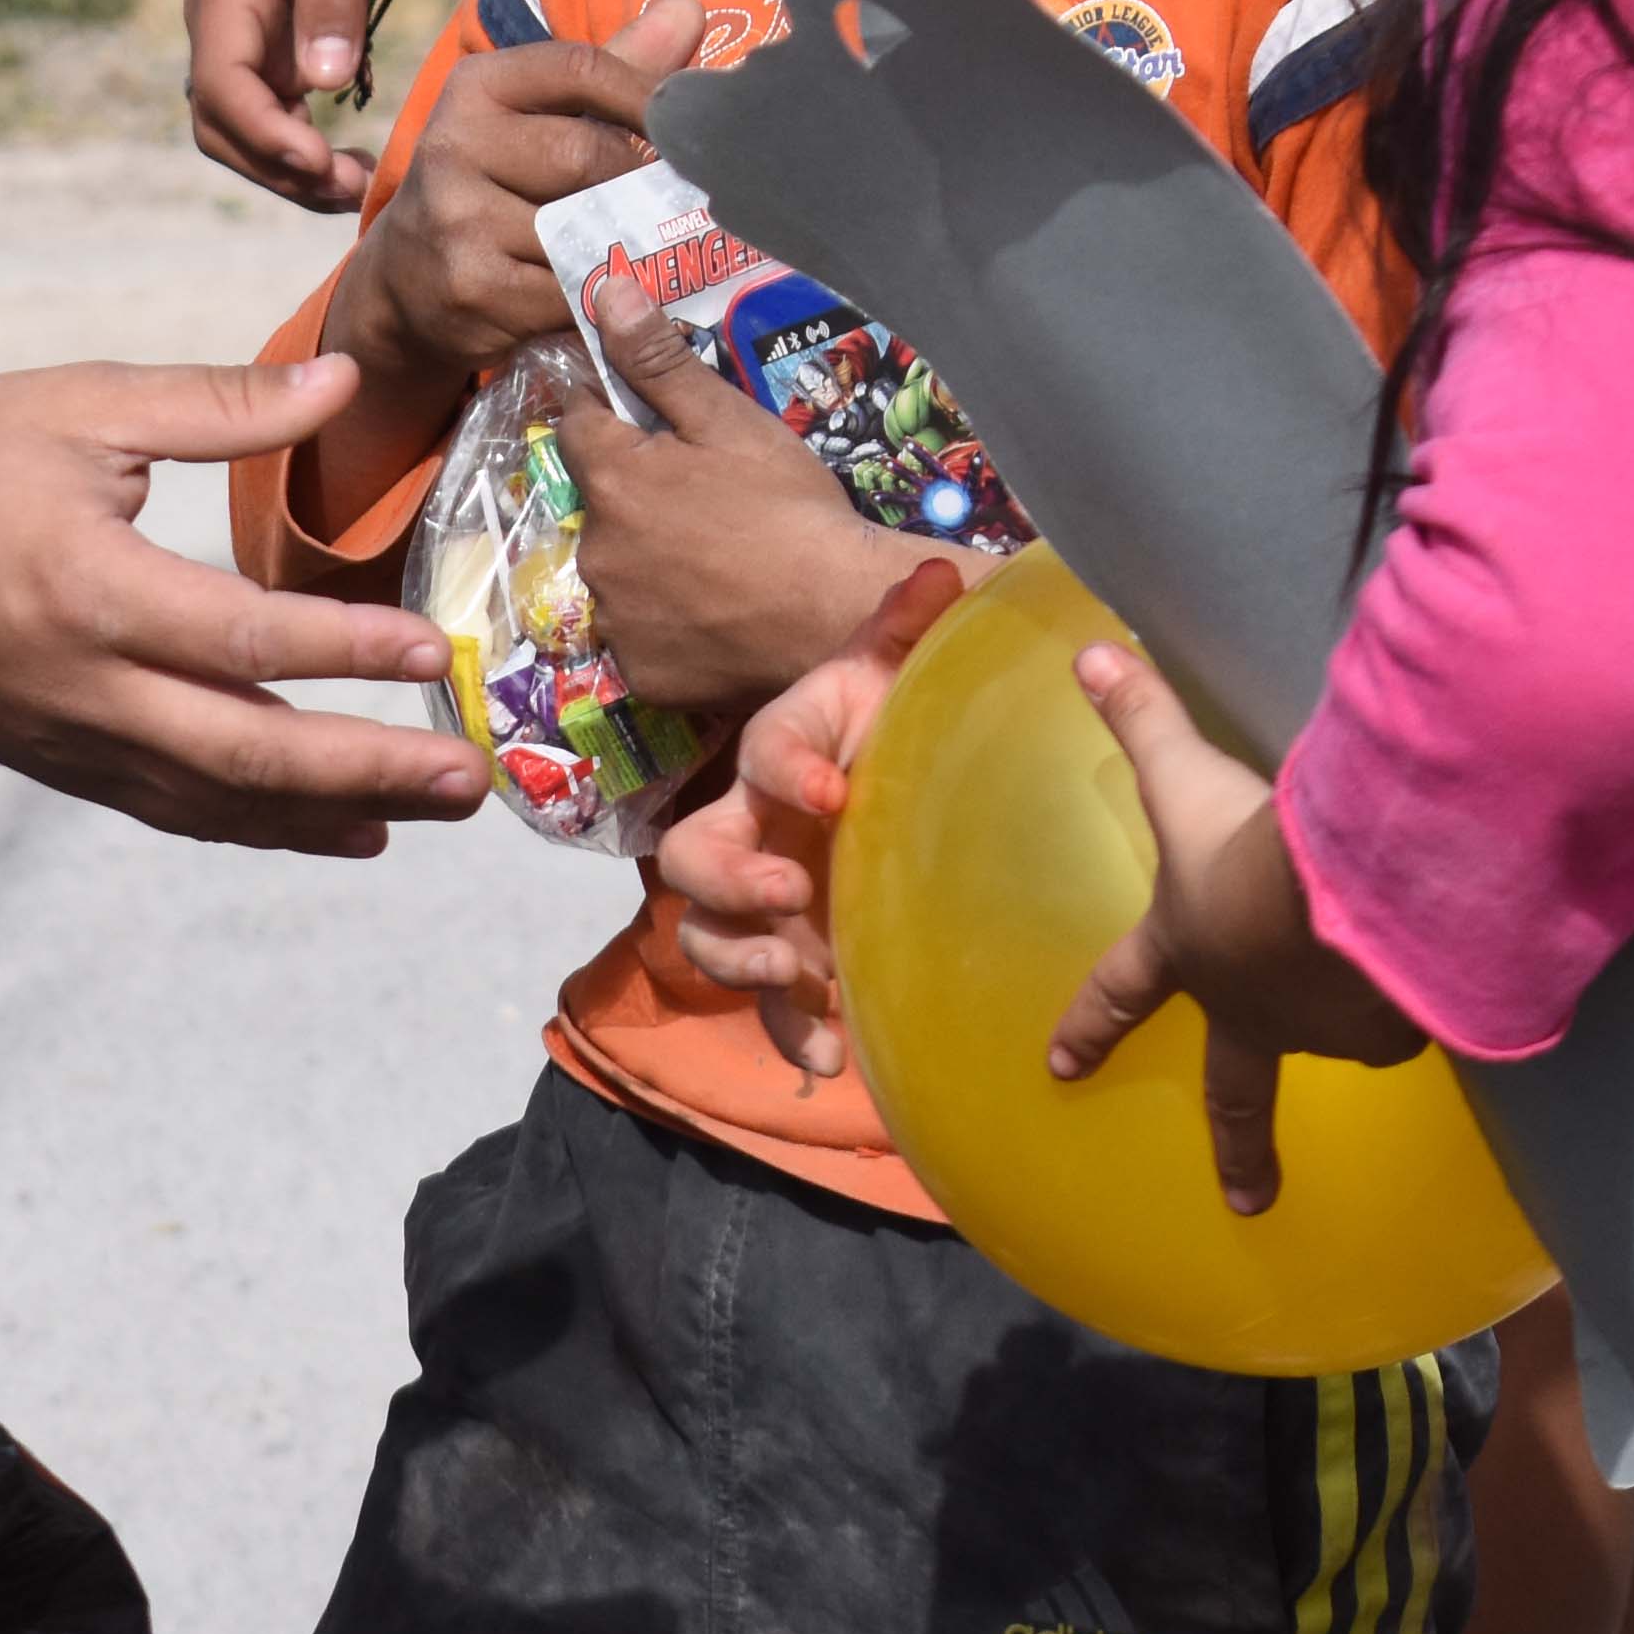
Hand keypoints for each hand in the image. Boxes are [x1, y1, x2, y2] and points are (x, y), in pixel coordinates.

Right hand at [0, 357, 486, 850]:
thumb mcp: (83, 403)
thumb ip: (218, 402)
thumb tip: (345, 382)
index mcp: (90, 589)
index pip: (243, 638)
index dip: (346, 651)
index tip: (436, 649)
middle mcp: (83, 687)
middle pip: (245, 755)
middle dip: (367, 772)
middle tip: (470, 774)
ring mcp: (70, 741)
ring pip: (220, 802)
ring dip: (334, 814)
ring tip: (434, 808)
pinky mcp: (63, 764)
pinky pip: (179, 810)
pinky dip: (267, 826)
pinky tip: (345, 830)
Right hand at [186, 0, 447, 209]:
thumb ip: (334, 0)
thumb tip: (322, 84)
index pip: (220, 83)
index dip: (265, 133)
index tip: (320, 162)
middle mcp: (217, 20)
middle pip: (219, 122)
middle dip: (276, 166)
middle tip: (349, 190)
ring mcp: (238, 39)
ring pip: (238, 128)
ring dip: (287, 169)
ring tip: (354, 186)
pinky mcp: (265, 51)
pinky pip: (266, 115)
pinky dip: (299, 150)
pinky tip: (346, 162)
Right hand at [330, 0, 703, 402]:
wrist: (406, 281)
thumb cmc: (495, 184)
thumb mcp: (536, 117)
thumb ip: (612, 71)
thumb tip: (690, 7)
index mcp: (476, 87)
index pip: (581, 68)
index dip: (648, 96)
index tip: (687, 130)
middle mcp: (454, 144)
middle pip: (587, 155)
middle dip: (637, 186)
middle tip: (665, 208)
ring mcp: (457, 219)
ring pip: (583, 228)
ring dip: (623, 247)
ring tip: (641, 251)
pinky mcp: (471, 287)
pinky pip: (571, 290)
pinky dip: (602, 296)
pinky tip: (606, 294)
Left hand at [558, 275, 907, 714]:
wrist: (840, 613)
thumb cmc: (789, 507)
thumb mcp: (728, 420)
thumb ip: (657, 360)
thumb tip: (604, 291)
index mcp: (611, 478)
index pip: (577, 422)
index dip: (608, 410)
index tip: (648, 417)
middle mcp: (594, 549)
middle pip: (600, 502)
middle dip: (636, 492)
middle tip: (705, 498)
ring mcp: (616, 619)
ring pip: (618, 570)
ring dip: (648, 559)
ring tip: (717, 559)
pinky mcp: (643, 674)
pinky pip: (641, 635)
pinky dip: (667, 622)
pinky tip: (715, 611)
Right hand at [657, 556, 976, 1072]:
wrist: (898, 789)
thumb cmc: (892, 726)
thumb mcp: (901, 678)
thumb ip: (910, 628)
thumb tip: (940, 575)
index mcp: (786, 753)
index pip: (766, 752)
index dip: (788, 768)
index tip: (836, 792)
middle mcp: (756, 827)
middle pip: (694, 853)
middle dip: (728, 880)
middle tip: (786, 892)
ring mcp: (764, 902)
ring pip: (708, 934)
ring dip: (742, 960)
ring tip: (800, 978)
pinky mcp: (788, 956)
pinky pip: (767, 1004)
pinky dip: (792, 1032)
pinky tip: (834, 1058)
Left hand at [1043, 643, 1419, 1215]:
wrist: (1340, 902)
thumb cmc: (1244, 845)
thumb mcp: (1183, 774)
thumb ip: (1140, 712)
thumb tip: (1088, 650)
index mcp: (1189, 955)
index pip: (1121, 992)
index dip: (1089, 1024)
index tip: (1057, 1068)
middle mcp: (1253, 1009)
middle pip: (1240, 1093)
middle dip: (1241, 1151)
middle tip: (1245, 1203)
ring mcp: (1325, 1030)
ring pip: (1339, 1035)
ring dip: (1350, 1024)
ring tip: (1381, 998)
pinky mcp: (1398, 1029)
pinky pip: (1411, 1018)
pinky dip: (1421, 1007)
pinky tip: (1447, 984)